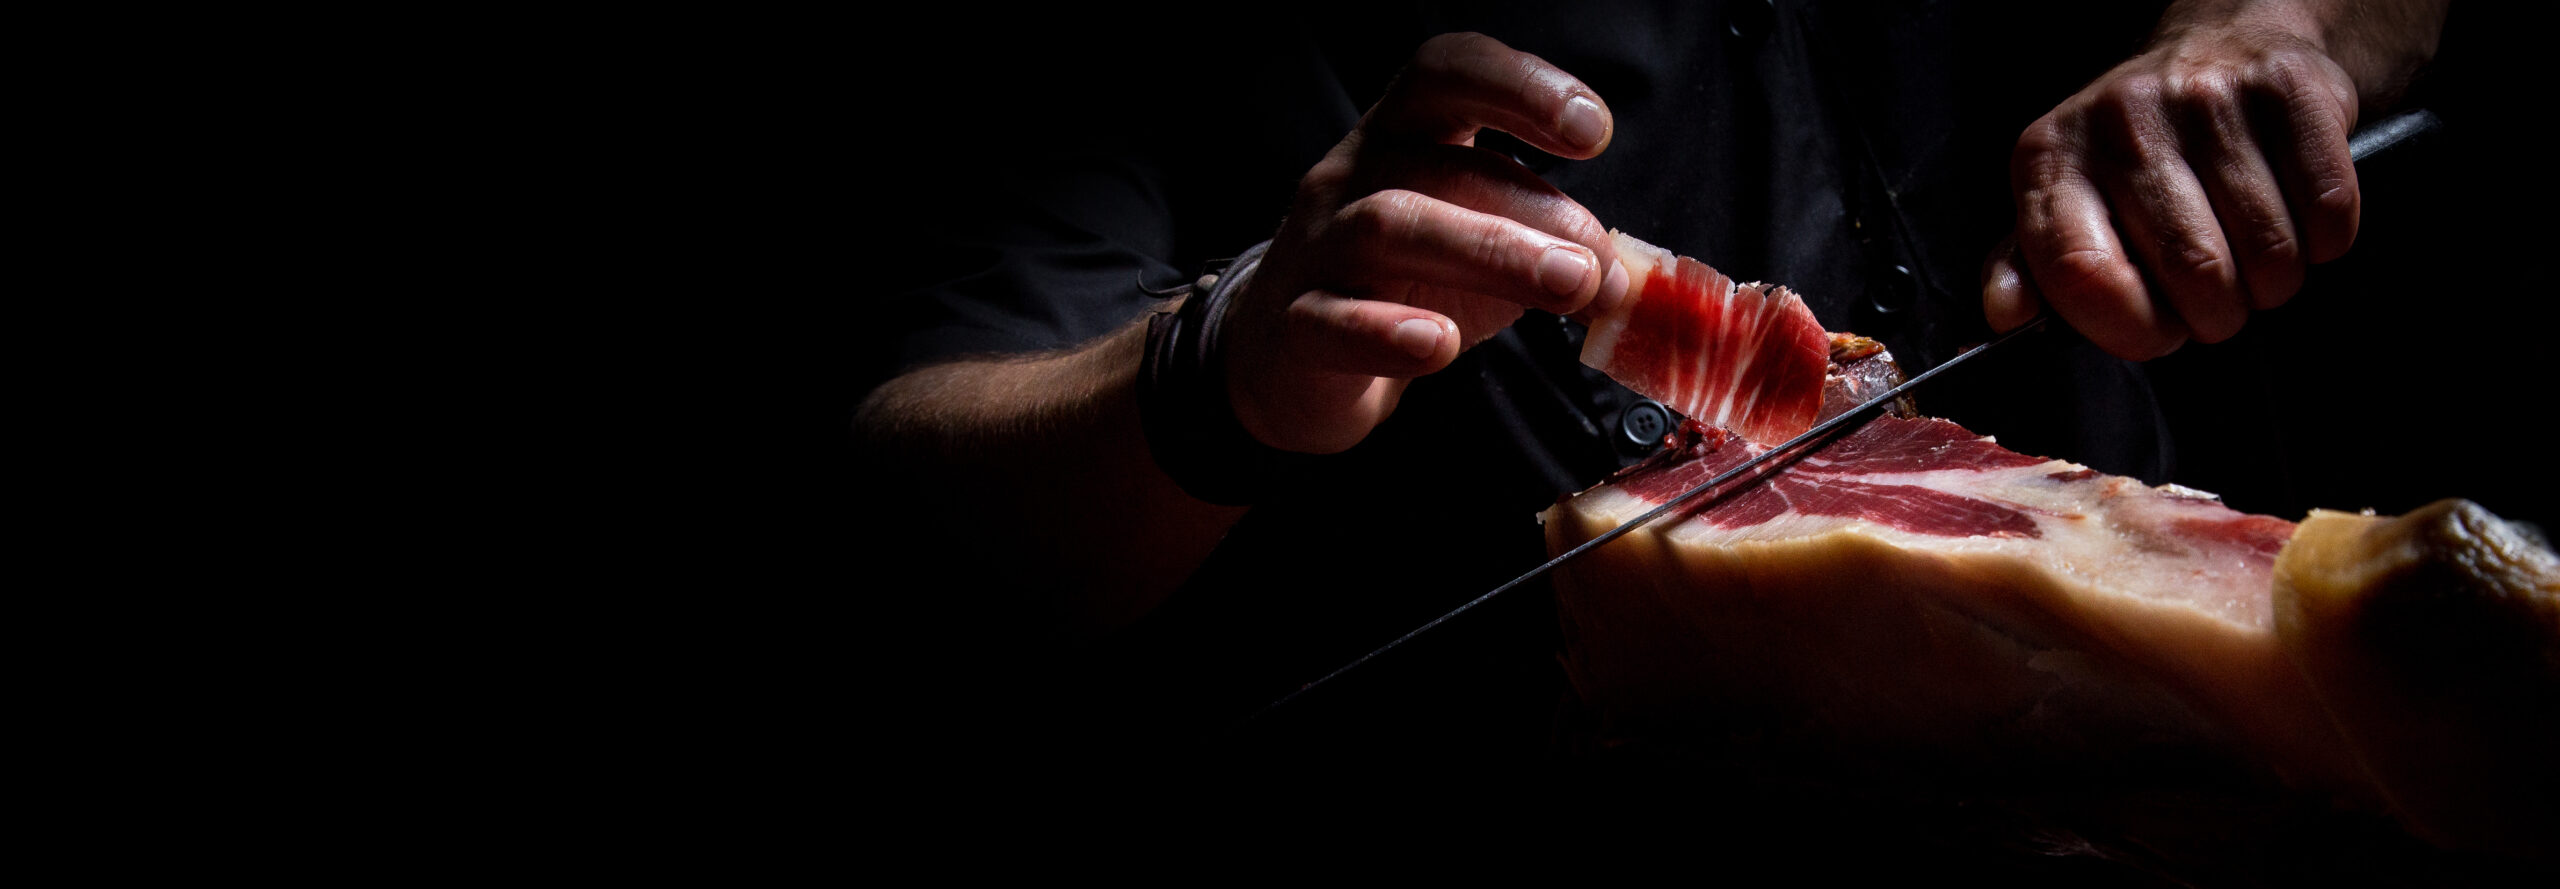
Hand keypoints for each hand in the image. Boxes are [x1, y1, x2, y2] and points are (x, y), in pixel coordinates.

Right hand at [1222, 32, 1629, 453]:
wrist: (1291, 361)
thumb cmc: (1399, 287)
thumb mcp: (1481, 250)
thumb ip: (1552, 248)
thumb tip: (1628, 276)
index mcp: (1403, 138)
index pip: (1445, 73)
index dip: (1519, 86)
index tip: (1591, 132)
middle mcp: (1353, 177)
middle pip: (1435, 165)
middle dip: (1533, 208)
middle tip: (1601, 263)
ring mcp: (1317, 250)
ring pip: (1388, 228)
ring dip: (1490, 253)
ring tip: (1566, 289)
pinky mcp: (1295, 326)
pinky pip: (1333, 320)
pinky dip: (1388, 331)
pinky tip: (1438, 344)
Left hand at [1983, 1, 2438, 359]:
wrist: (2224, 50)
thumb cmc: (2138, 154)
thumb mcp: (2065, 202)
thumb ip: (2031, 267)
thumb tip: (2006, 313)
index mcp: (2050, 158)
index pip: (2080, 273)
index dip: (2131, 327)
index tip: (2155, 330)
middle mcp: (2120, 120)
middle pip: (2192, 271)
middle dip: (2215, 315)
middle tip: (2214, 299)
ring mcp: (2205, 97)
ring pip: (2267, 252)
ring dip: (2272, 284)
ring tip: (2253, 261)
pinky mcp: (2286, 89)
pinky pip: (2328, 211)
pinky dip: (2323, 241)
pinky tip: (2295, 221)